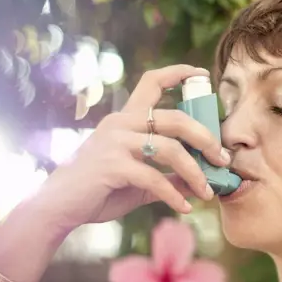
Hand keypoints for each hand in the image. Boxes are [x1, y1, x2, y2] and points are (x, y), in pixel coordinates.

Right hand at [28, 64, 230, 234]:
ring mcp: (115, 142)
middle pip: (176, 118)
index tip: (202, 74)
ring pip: (171, 149)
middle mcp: (121, 123)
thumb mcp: (138, 181)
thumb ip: (167, 177)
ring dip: (195, 173)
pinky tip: (184, 208)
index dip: (179, 73)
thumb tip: (201, 183)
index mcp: (125, 119)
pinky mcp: (112, 165)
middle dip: (206, 138)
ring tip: (207, 192)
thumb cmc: (99, 190)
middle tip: (223, 158)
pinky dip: (174, 195)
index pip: (152, 81)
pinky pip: (154, 178)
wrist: (59, 207)